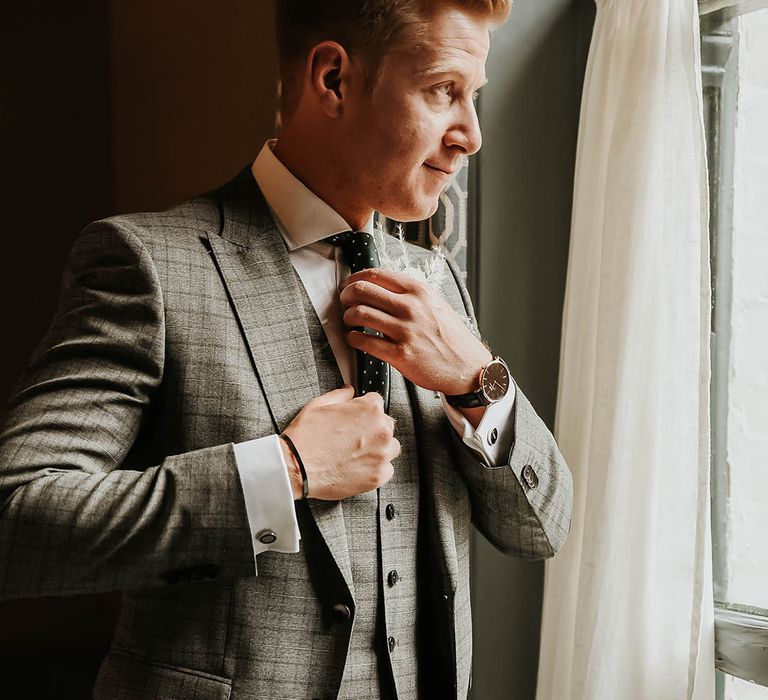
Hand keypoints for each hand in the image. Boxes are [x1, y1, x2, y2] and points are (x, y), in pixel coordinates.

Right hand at [281, 386, 399, 499]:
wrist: (295, 468)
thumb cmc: (305, 437)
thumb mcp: (319, 404)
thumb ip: (341, 395)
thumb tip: (349, 390)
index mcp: (370, 409)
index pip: (378, 402)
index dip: (363, 410)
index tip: (356, 417)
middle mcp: (381, 430)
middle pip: (386, 425)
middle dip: (373, 429)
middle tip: (352, 437)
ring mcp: (381, 455)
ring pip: (390, 448)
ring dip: (378, 449)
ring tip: (355, 453)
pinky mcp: (378, 476)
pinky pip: (387, 469)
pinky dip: (375, 469)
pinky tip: (357, 467)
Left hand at [338, 268, 492, 394]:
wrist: (468, 367)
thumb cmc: (450, 336)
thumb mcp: (434, 303)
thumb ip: (409, 294)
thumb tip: (380, 287)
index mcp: (418, 290)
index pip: (375, 274)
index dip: (354, 278)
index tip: (348, 285)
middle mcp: (411, 307)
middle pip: (361, 291)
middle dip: (346, 296)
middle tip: (344, 303)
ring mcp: (405, 330)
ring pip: (359, 314)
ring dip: (347, 317)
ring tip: (349, 321)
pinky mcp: (400, 354)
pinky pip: (364, 342)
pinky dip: (352, 338)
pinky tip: (354, 338)